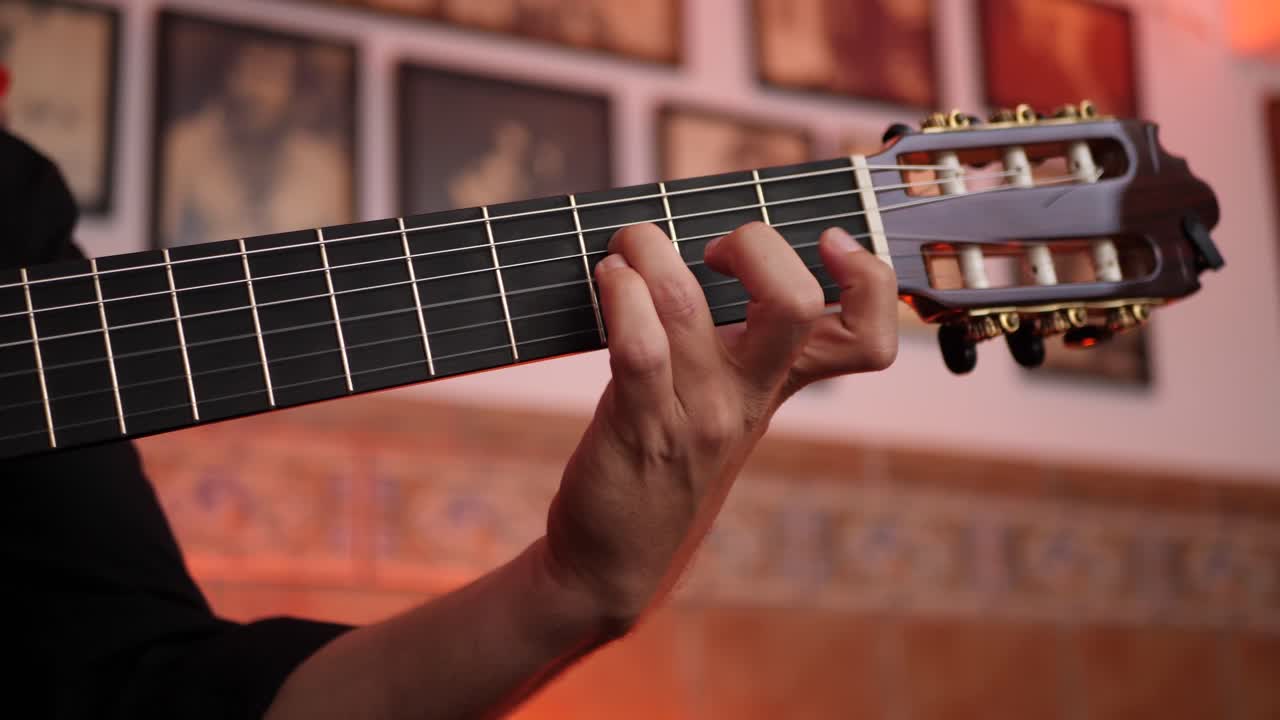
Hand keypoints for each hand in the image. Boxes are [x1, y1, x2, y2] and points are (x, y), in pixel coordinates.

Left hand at [543, 221, 898, 629]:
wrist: (616, 558)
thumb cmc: (666, 458)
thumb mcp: (725, 404)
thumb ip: (742, 342)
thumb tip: (729, 248)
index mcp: (781, 386)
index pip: (868, 336)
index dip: (869, 276)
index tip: (828, 240)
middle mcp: (749, 399)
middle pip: (795, 303)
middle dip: (754, 243)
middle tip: (709, 250)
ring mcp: (698, 415)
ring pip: (686, 305)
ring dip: (651, 251)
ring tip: (629, 245)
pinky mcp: (641, 428)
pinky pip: (637, 346)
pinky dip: (620, 295)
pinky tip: (608, 279)